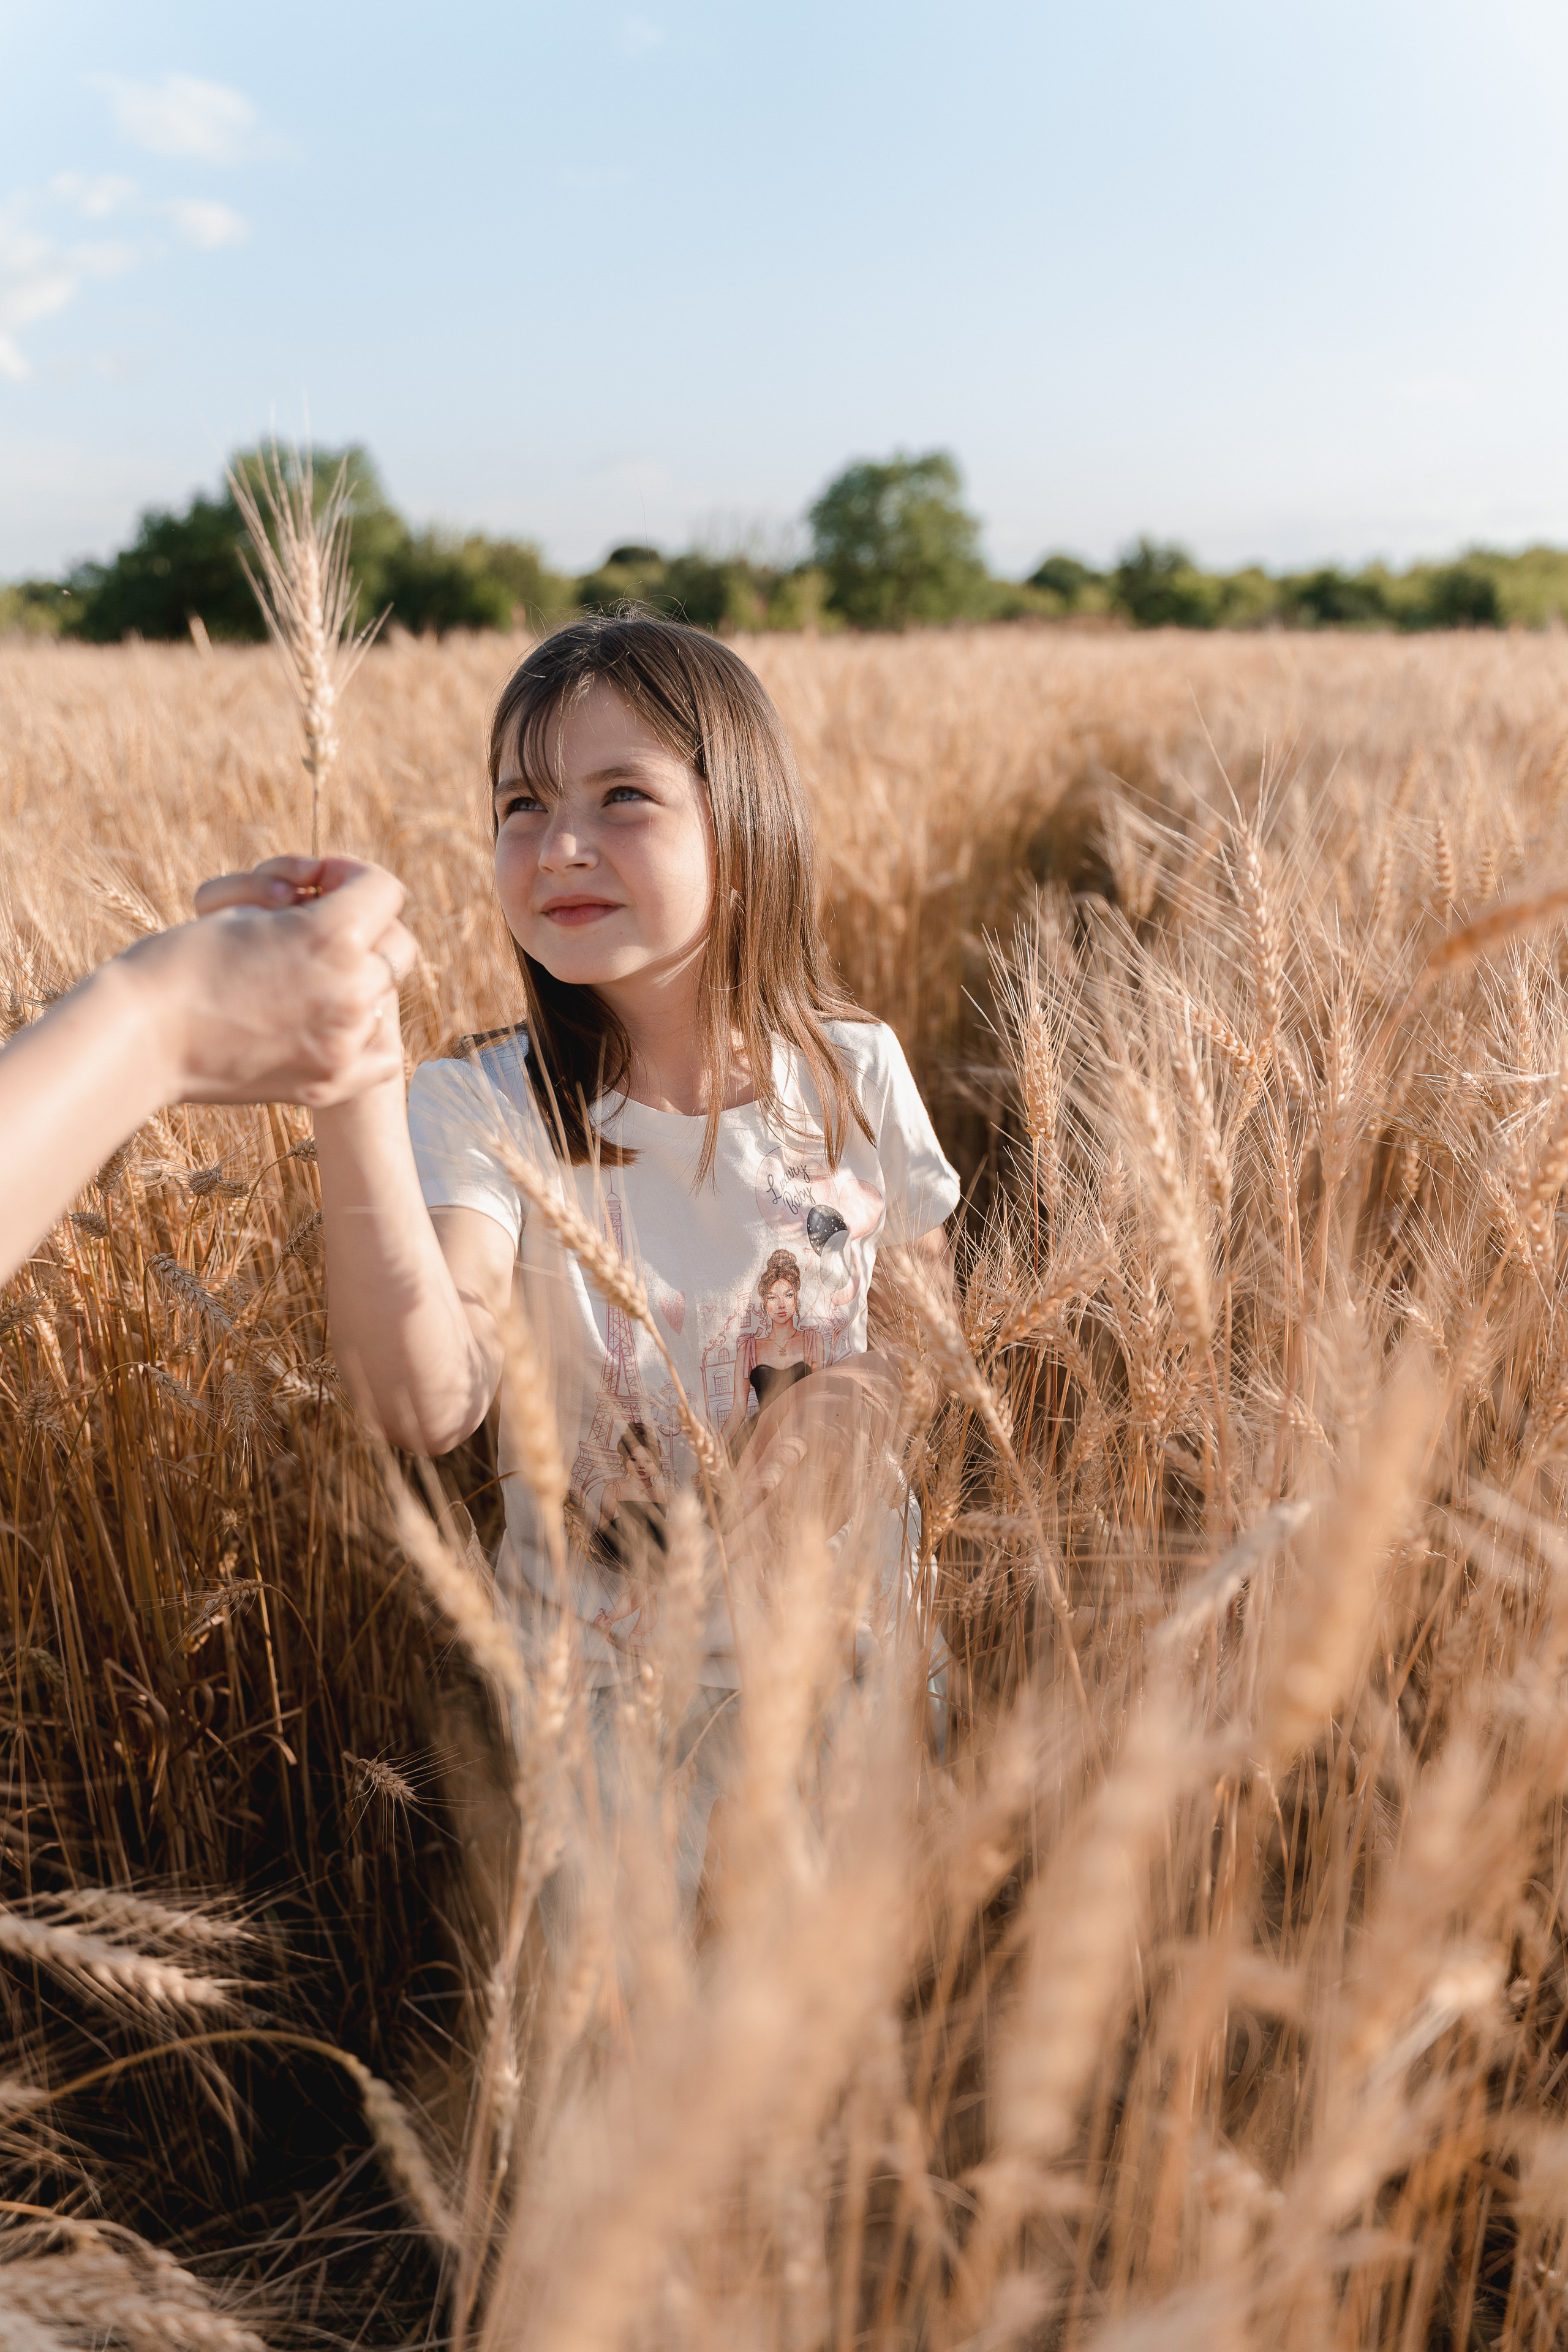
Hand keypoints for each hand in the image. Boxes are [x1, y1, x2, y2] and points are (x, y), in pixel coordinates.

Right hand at [120, 857, 417, 1107]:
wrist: (141, 1037)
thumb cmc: (180, 962)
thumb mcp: (245, 912)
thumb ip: (309, 909)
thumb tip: (348, 908)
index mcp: (331, 935)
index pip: (383, 890)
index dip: (352, 876)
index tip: (322, 882)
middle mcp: (351, 988)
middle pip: (394, 945)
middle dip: (363, 930)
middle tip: (319, 931)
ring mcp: (346, 1040)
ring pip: (384, 997)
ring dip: (358, 981)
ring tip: (307, 978)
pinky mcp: (332, 1081)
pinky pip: (382, 1052)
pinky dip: (364, 1034)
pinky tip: (328, 1021)